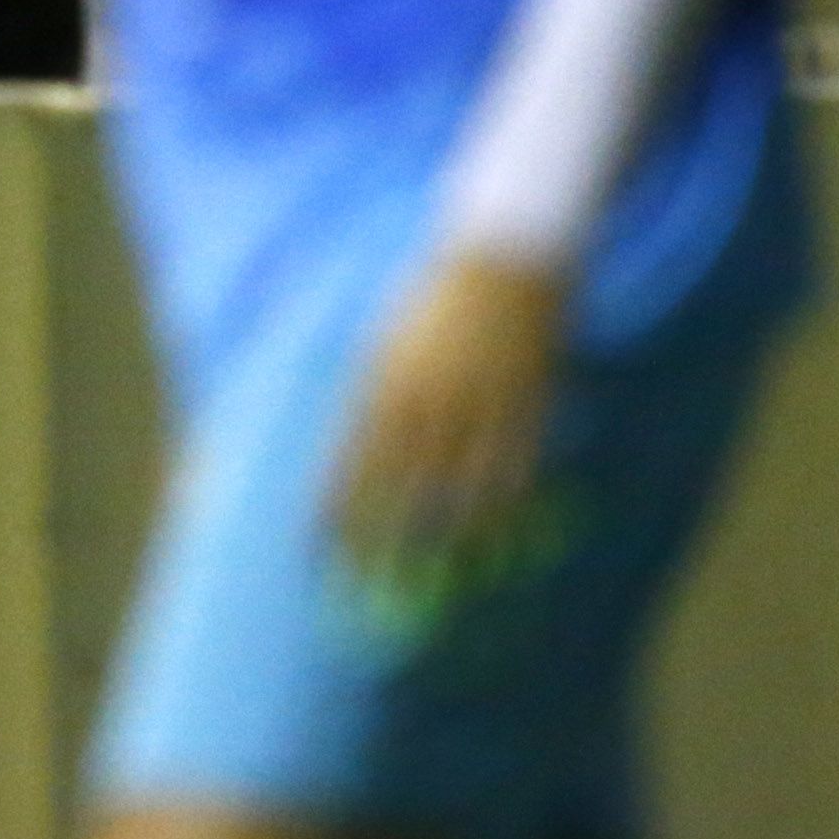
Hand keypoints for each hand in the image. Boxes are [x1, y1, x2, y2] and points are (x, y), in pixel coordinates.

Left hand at [328, 247, 570, 578]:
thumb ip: (369, 397)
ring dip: (441, 537)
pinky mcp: (524, 403)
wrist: (501, 255)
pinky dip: (500, 507)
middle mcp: (423, 401)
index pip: (347, 462)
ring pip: (455, 488)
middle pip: (396, 488)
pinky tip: (492, 538)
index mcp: (380, 384)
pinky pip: (511, 468)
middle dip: (377, 540)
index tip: (314, 549)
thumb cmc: (431, 300)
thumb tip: (352, 452)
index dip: (331, 510)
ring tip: (429, 576)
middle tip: (366, 583)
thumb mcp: (382, 344)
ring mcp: (476, 404)